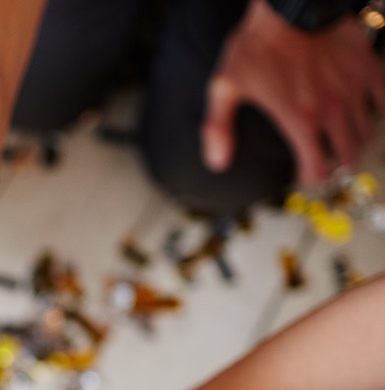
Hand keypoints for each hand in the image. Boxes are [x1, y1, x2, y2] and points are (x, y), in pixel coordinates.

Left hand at [203, 0, 384, 183]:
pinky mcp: (368, 68)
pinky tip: (360, 111)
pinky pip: (384, 101)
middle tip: (322, 158)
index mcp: (299, 119)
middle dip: (334, 163)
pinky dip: (375, 111)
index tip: (301, 172)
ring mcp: (354, 90)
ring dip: (352, 141)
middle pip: (347, 157)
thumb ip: (218, 127)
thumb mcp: (226, 85)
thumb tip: (216, 161)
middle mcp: (332, 110)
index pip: (318, 170)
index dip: (309, 177)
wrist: (291, 3)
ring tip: (337, 138)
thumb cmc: (258, 42)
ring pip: (366, 133)